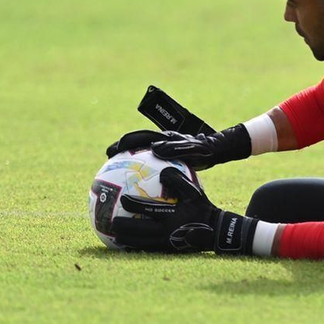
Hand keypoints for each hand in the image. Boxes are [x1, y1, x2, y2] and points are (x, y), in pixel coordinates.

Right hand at [106, 126, 249, 169]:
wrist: (214, 151)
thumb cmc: (205, 149)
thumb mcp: (192, 148)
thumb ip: (176, 148)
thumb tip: (155, 149)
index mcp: (164, 136)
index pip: (140, 136)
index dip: (126, 141)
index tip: (114, 149)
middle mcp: (160, 142)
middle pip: (136, 144)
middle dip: (121, 149)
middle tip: (108, 158)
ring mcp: (162, 150)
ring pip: (140, 154)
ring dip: (128, 161)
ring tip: (115, 173)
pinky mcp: (166, 160)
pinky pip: (150, 166)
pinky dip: (140, 172)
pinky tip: (135, 187)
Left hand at [111, 168, 256, 254]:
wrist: (215, 232)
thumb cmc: (203, 209)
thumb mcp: (194, 193)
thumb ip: (179, 181)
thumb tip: (163, 171)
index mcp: (171, 218)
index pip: (148, 211)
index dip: (134, 205)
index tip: (121, 199)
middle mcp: (165, 234)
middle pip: (138, 233)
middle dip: (122, 229)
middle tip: (109, 223)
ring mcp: (164, 244)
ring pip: (140, 244)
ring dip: (125, 240)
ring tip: (112, 236)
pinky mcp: (166, 250)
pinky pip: (146, 249)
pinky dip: (135, 246)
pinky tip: (127, 244)